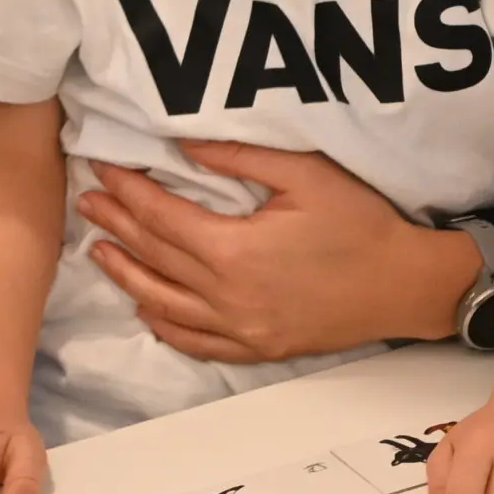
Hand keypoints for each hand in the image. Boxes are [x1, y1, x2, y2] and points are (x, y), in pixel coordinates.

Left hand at [78, 144, 475, 360]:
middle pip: (154, 257)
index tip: (104, 167)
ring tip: (99, 249)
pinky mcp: (257, 348)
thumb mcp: (306, 175)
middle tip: (87, 199)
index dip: (128, 190)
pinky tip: (146, 309)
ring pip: (162, 304)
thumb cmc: (362, 224)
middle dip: (117, 224)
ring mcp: (240, 329)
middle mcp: (226, 296)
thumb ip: (240, 158)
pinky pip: (195, 343)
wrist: (406, 285)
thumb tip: (184, 146)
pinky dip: (163, 325)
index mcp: (233, 250)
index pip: (161, 216)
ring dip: (126, 274)